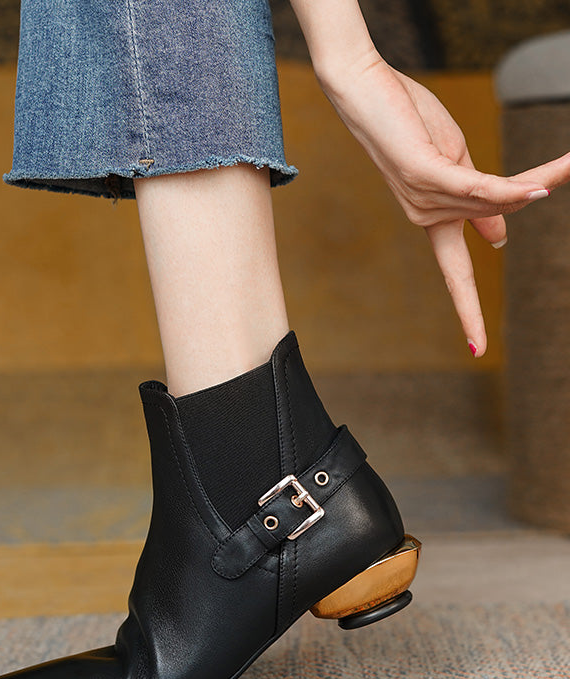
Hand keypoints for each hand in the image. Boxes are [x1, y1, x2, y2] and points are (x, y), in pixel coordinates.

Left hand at [320, 57, 569, 356]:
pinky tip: (535, 190)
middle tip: (568, 166)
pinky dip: (505, 191)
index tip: (476, 349)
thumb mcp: (451, 170)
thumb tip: (497, 243)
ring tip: (566, 162)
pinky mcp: (423, 172)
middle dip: (537, 193)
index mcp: (432, 220)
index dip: (467, 312)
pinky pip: (473, 189)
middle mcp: (425, 216)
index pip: (455, 274)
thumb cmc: (409, 126)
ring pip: (494, 199)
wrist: (368, 91)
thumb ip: (475, 204)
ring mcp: (422, 198)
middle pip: (496, 219)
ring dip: (535, 180)